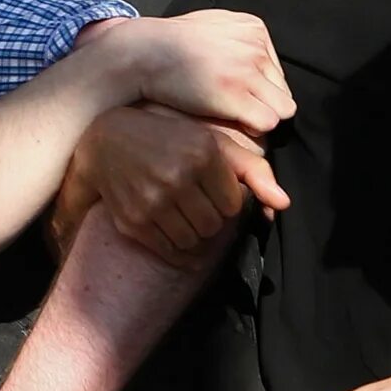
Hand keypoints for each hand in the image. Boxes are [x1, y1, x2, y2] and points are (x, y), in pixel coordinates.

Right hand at [62, 105, 286, 264]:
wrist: (107, 142)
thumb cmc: (170, 139)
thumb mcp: (214, 142)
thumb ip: (254, 170)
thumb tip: (283, 204)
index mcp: (203, 154)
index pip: (233, 205)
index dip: (226, 201)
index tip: (211, 190)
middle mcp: (177, 178)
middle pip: (214, 226)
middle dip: (210, 219)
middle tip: (196, 203)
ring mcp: (152, 202)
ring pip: (193, 242)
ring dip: (194, 234)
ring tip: (183, 215)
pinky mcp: (133, 222)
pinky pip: (169, 251)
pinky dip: (176, 250)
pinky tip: (173, 230)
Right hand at [105, 11, 293, 132]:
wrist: (140, 54)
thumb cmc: (167, 45)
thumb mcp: (210, 26)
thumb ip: (235, 39)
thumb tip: (253, 55)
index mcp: (252, 28)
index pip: (275, 69)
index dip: (257, 87)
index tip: (233, 92)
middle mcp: (255, 47)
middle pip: (281, 89)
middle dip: (262, 101)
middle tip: (234, 108)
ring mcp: (247, 71)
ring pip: (282, 108)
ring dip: (260, 116)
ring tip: (234, 118)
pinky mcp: (236, 95)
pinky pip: (268, 122)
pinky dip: (253, 128)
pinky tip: (231, 124)